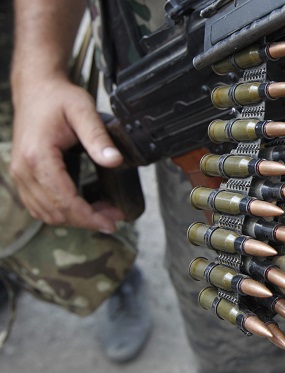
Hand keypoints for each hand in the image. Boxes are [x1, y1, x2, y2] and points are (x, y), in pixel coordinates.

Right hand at [10, 76, 124, 232]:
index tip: (111, 222)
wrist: (35, 88)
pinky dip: (61, 212)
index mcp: (38, 156)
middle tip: (113, 218)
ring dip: (75, 218)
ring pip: (45, 212)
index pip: (63, 199)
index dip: (89, 216)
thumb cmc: (58, 97)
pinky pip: (39, 205)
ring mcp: (20, 174)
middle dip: (86, 220)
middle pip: (55, 211)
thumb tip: (114, 161)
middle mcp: (23, 169)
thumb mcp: (84, 111)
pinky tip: (84, 208)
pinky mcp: (23, 175)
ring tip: (103, 213)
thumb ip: (98, 137)